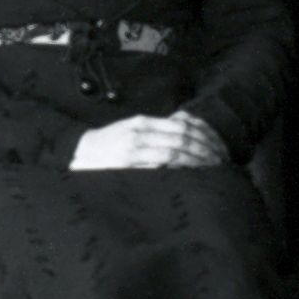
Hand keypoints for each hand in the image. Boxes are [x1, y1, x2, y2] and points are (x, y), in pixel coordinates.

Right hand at [71, 114, 228, 170]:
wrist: (78, 152)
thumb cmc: (110, 143)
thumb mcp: (133, 129)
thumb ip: (159, 130)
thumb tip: (188, 129)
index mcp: (143, 122)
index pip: (183, 126)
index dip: (204, 137)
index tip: (218, 148)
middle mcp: (140, 133)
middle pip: (182, 139)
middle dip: (205, 151)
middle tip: (220, 162)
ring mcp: (132, 149)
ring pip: (173, 153)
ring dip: (195, 162)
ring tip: (210, 170)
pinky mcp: (125, 165)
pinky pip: (157, 167)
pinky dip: (175, 171)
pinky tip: (189, 176)